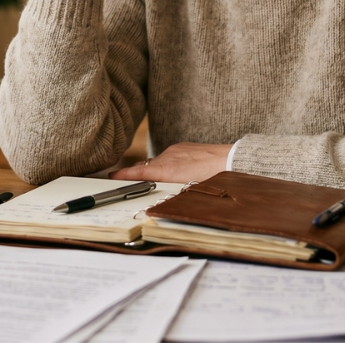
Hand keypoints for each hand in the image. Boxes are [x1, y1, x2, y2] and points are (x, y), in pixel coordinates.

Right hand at [109, 142, 230, 183]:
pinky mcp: (185, 146)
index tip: (112, 177)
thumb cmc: (213, 179)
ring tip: (155, 181)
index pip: (139, 173)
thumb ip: (170, 192)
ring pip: (158, 162)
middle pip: (146, 167)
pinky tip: (176, 172)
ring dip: (154, 170)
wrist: (232, 160)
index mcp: (167, 169)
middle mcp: (168, 157)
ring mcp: (176, 150)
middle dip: (136, 174)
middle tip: (126, 182)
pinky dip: (167, 164)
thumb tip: (159, 197)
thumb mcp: (188, 190)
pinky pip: (170, 156)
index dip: (123, 176)